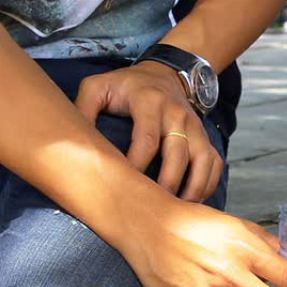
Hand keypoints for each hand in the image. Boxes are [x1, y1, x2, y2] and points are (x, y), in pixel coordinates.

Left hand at [75, 61, 221, 201]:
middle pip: (178, 154)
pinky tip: (191, 202)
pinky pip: (214, 164)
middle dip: (167, 184)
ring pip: (203, 161)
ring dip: (192, 188)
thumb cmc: (126, 87)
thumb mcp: (98, 87)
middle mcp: (177, 114)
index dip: (137, 167)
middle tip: (153, 208)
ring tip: (176, 211)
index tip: (125, 188)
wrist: (165, 75)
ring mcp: (196, 126)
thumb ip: (83, 109)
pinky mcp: (206, 137)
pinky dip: (207, 184)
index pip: (147, 140)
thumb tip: (72, 144)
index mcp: (149, 102)